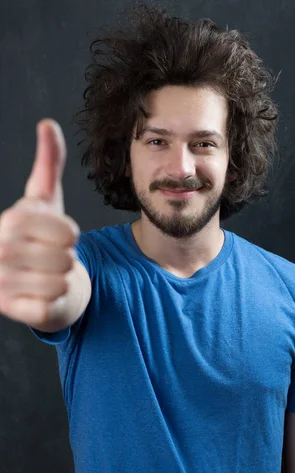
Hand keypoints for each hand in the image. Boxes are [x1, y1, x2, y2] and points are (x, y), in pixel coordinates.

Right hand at [0, 119, 79, 326]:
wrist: (33, 279)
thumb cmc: (42, 237)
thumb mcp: (46, 201)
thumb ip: (48, 165)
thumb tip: (48, 124)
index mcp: (10, 220)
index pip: (68, 232)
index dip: (71, 237)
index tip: (58, 236)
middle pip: (66, 258)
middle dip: (67, 259)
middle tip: (51, 258)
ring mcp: (1, 282)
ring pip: (62, 282)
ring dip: (63, 280)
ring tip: (47, 274)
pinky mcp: (10, 309)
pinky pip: (51, 306)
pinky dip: (56, 301)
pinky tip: (42, 294)